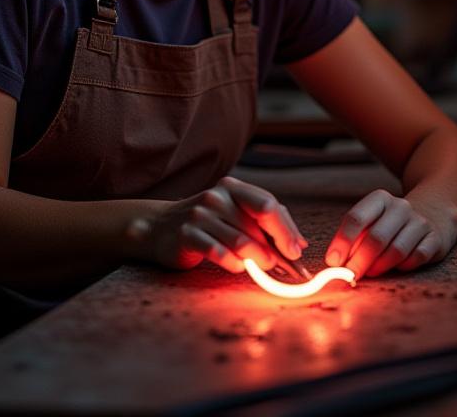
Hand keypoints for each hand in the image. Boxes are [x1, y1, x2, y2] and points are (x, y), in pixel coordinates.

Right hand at [127, 175, 308, 273]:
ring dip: (256, 259)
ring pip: (240, 241)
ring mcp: (200, 214)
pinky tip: (236, 266)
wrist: (158, 228)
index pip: (267, 205)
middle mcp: (216, 197)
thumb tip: (298, 244)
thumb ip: (262, 224)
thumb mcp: (232, 214)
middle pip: (256, 225)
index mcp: (232, 188)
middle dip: (274, 249)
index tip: (296, 250)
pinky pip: (218, 252)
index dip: (285, 229)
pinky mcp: (187, 234)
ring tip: (261, 268)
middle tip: (281, 266)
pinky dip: (233, 263)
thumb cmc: (206, 223)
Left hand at [324, 189, 456, 277]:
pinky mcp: (436, 239)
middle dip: (359, 261)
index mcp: (379, 199)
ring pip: (397, 250)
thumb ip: (354, 239)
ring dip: (380, 266)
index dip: (342, 241)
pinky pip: (417, 258)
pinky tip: (397, 267)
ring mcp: (420, 222)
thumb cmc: (390, 223)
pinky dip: (403, 267)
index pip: (356, 218)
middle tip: (349, 276)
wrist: (432, 213)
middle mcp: (401, 207)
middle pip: (376, 237)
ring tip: (371, 272)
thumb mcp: (371, 221)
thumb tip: (336, 264)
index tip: (333, 262)